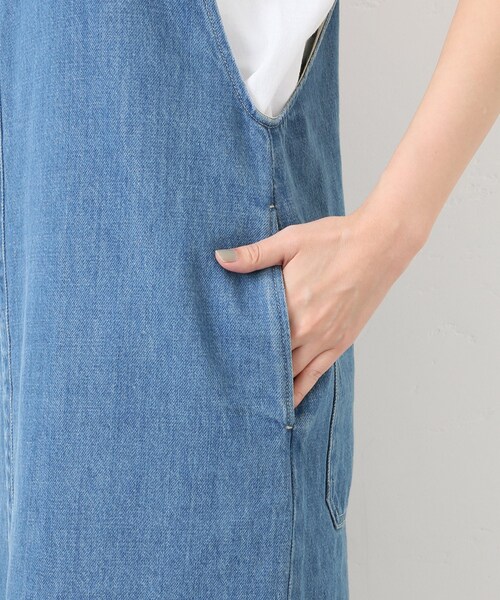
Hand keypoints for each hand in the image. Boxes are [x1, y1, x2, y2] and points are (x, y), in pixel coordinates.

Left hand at [215, 202, 424, 407]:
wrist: (379, 245)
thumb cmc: (334, 240)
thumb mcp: (289, 241)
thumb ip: (253, 255)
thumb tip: (220, 259)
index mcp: (290, 305)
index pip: (254, 337)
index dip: (235, 349)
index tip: (219, 360)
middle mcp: (307, 330)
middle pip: (271, 360)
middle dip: (251, 371)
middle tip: (227, 385)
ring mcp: (326, 340)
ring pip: (292, 374)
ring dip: (273, 385)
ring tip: (250, 400)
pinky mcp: (341, 343)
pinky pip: (315, 375)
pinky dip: (300, 390)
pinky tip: (287, 402)